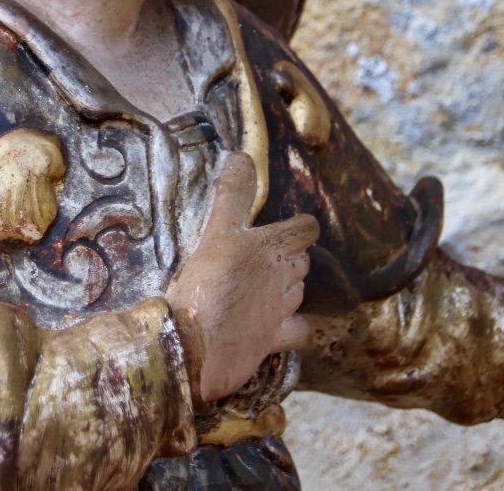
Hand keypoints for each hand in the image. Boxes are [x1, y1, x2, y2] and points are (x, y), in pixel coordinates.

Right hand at [165, 152, 319, 404]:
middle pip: (302, 260)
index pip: (305, 228)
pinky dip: (294, 326)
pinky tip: (281, 325)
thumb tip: (241, 156)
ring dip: (288, 287)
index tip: (290, 224)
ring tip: (265, 286)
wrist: (197, 346)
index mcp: (275, 247)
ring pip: (298, 292)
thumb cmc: (207, 284)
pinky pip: (297, 331)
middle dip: (290, 256)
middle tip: (264, 256)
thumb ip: (233, 193)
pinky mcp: (275, 339)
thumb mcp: (216, 230)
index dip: (300, 225)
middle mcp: (287, 277)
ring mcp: (283, 310)